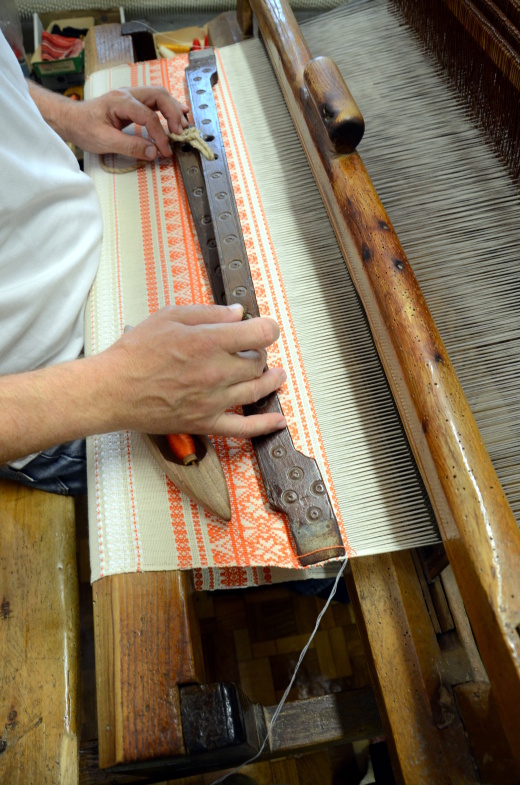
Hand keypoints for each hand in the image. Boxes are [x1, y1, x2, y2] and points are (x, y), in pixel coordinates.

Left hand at [68, 86, 188, 159]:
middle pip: (159, 96)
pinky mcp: (132, 103)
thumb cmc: (84, 128)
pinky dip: (168, 109)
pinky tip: (178, 115)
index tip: (165, 151)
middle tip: (180, 133)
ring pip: (159, 96)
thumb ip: (130, 146)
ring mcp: (131, 96)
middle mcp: (128, 94)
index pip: (149, 116)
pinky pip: (155, 102)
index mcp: (121, 101)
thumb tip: (153, 152)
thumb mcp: (104, 141)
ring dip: (173, 110)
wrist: (71, 119)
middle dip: (173, 114)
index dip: (160, 135)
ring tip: (184, 125)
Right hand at [102, 303, 286, 437]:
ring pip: (257, 390)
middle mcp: (217, 372)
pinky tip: (278, 421)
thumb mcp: (169, 317)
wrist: (113, 390)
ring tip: (276, 375)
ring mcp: (214, 400)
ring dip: (271, 381)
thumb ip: (208, 314)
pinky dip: (264, 425)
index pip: (260, 334)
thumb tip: (237, 313)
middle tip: (251, 349)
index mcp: (209, 342)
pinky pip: (243, 428)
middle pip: (259, 362)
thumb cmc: (135, 353)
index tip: (266, 327)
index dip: (268, 328)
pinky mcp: (206, 422)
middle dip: (260, 353)